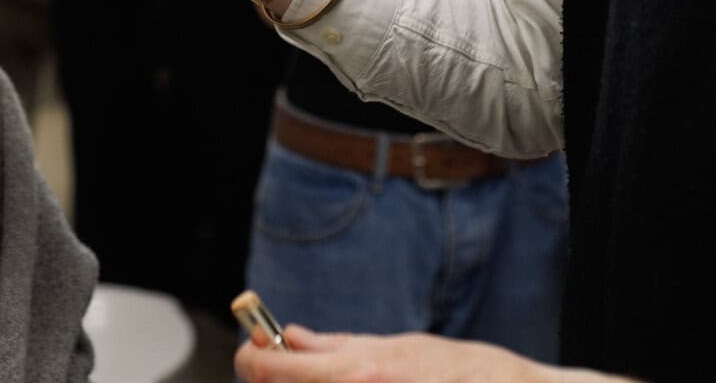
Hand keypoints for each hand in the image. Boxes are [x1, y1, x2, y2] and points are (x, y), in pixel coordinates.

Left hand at [236, 324, 634, 382]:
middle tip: (279, 369)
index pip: (274, 367)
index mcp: (361, 369)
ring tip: (319, 378)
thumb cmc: (465, 373)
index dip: (252, 359)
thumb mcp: (404, 346)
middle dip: (274, 381)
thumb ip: (344, 346)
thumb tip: (294, 336)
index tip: (251, 352)